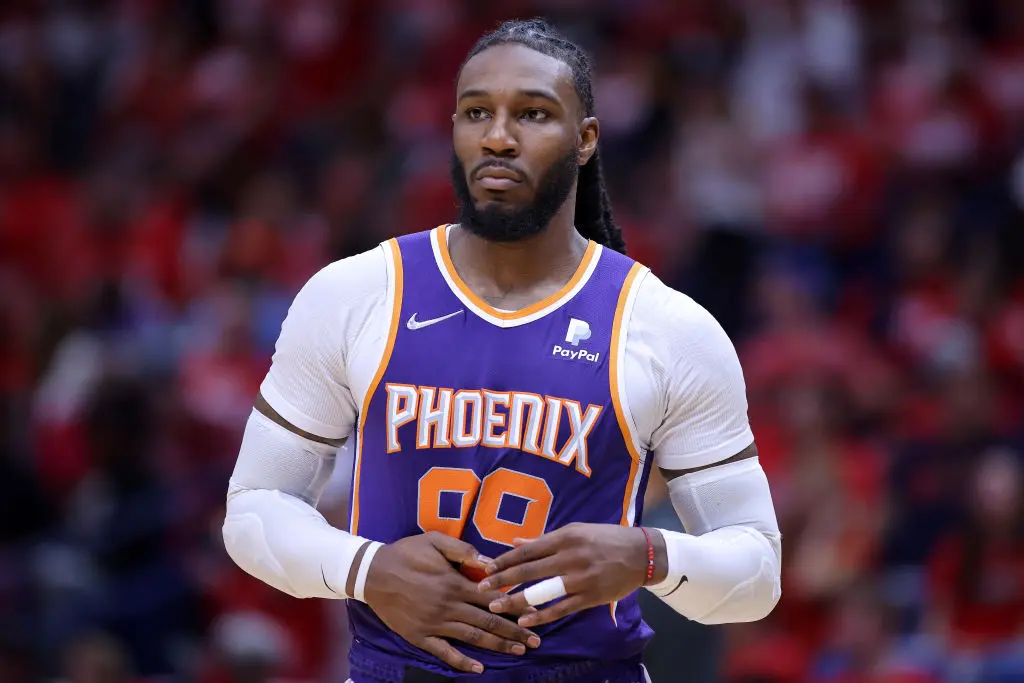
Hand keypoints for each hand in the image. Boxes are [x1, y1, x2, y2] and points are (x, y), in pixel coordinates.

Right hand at [363, 531, 540, 673]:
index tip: (534, 613)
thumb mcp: (434, 541)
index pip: (492, 598)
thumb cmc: (405, 553)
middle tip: (536, 641)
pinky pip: (444, 653)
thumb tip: (490, 563)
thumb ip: (463, 551)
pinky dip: (462, 662)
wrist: (372, 573)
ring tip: (518, 652)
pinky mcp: (420, 636)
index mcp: (454, 583)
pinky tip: (479, 669)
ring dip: (497, 646)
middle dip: (514, 632)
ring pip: (472, 638)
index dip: (514, 606)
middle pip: (488, 622)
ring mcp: (434, 624)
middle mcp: (448, 606)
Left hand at [478, 523, 665, 627]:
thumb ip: (545, 539)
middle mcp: (570, 557)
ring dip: (517, 600)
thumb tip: (516, 541)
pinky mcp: (590, 596)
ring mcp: (580, 578)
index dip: (505, 559)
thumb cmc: (605, 538)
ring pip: (542, 591)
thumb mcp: (576, 531)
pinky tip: (526, 620)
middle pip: (529, 570)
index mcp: (565, 537)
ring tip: (497, 606)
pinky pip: (562, 608)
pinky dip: (543, 615)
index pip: (528, 550)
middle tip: (481, 588)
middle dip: (503, 580)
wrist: (641, 554)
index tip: (486, 567)